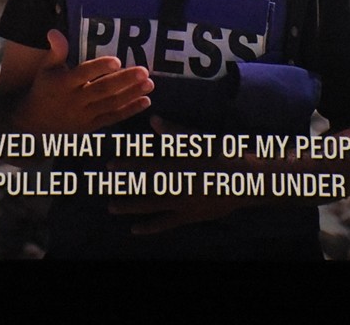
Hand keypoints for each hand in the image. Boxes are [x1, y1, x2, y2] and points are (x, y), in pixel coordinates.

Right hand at [15, 30, 152, 132]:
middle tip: (144, 71)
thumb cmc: (43, 90)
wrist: (34, 125)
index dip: (99, 68)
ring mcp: (84, 116)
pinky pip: (113, 118)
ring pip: (111, 105)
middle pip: (102, 90)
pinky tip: (145, 101)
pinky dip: (130, 111)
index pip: (83, 74)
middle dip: (124, 81)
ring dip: (131, 95)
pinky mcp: (92, 126)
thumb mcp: (46, 69)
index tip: (117, 60)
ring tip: (149, 84)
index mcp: (63, 84)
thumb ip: (56, 51)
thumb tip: (55, 31)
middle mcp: (75, 101)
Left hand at [107, 116, 253, 233]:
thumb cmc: (222, 154)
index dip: (126, 165)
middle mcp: (174, 186)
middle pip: (142, 187)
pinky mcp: (188, 217)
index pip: (144, 165)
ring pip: (149, 206)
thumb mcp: (198, 140)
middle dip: (122, 187)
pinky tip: (135, 230)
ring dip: (129, 207)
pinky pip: (165, 224)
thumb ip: (174, 132)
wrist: (245, 180)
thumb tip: (153, 120)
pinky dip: (149, 228)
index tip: (110, 165)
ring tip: (112, 207)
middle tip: (104, 186)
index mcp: (176, 165)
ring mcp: (181, 203)